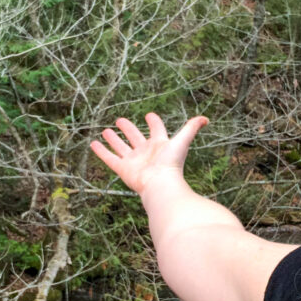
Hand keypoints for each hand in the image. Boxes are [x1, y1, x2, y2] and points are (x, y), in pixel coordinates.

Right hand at [90, 113, 208, 195]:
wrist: (161, 185)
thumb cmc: (172, 164)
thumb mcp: (182, 141)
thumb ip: (192, 128)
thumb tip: (206, 118)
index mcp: (160, 144)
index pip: (156, 130)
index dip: (154, 122)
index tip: (149, 115)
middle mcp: (146, 152)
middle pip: (136, 137)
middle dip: (128, 129)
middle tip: (120, 120)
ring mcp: (134, 161)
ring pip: (121, 147)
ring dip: (113, 139)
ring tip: (105, 130)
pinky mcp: (123, 169)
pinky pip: (110, 158)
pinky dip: (102, 152)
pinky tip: (93, 144)